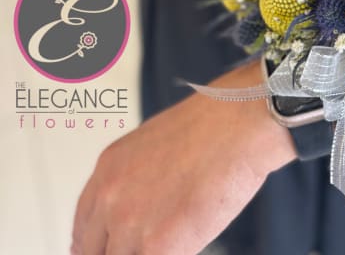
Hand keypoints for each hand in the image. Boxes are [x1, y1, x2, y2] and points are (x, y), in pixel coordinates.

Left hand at [71, 60, 295, 253]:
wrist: (240, 122)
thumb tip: (147, 207)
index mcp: (108, 169)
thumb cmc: (215, 125)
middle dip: (121, 254)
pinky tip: (190, 241)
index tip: (115, 251)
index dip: (100, 246)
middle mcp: (110, 197)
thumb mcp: (158, 145)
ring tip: (180, 237)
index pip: (84, 229)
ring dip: (151, 253)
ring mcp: (130, 224)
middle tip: (148, 248)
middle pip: (95, 253)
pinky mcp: (160, 246)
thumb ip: (140, 180)